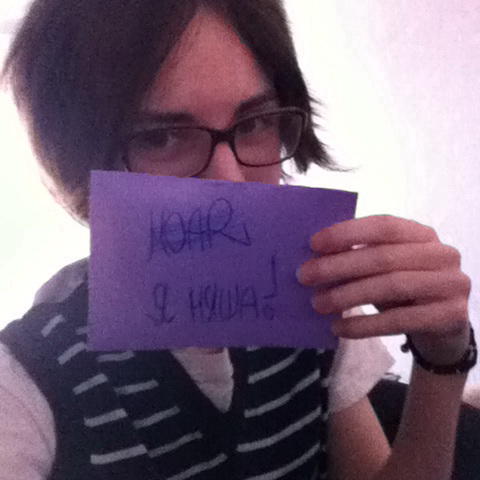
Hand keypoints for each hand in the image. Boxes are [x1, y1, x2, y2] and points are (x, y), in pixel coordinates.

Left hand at [296, 215, 471, 364]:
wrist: (442, 324)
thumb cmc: (403, 288)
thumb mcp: (385, 267)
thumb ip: (360, 255)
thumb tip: (314, 257)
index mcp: (422, 234)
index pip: (383, 225)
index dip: (347, 233)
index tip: (313, 244)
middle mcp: (441, 254)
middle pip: (382, 257)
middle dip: (338, 266)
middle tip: (305, 276)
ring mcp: (450, 284)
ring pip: (390, 286)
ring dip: (347, 295)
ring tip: (318, 304)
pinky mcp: (451, 315)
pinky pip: (400, 320)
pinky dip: (364, 325)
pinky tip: (339, 328)